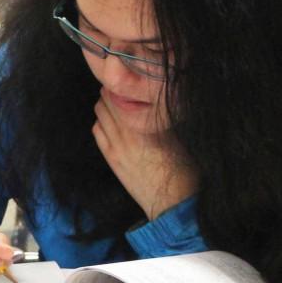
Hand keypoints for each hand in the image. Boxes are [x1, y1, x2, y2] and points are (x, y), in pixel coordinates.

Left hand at [93, 92, 197, 220]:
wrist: (174, 203)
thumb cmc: (184, 167)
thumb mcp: (179, 133)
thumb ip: (161, 111)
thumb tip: (153, 90)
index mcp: (141, 124)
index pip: (118, 92)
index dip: (125, 83)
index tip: (133, 79)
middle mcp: (123, 133)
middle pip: (105, 99)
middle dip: (114, 92)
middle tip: (128, 90)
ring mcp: (114, 147)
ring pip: (99, 114)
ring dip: (107, 106)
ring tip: (123, 107)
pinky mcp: (111, 159)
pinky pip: (97, 131)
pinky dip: (103, 123)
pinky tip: (116, 125)